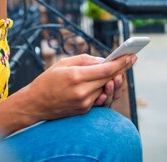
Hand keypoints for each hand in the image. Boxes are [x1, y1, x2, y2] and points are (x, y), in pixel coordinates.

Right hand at [21, 53, 135, 120]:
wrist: (35, 104)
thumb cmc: (47, 80)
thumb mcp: (63, 63)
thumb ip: (85, 60)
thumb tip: (103, 60)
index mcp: (76, 76)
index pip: (105, 69)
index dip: (120, 63)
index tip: (131, 56)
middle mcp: (82, 92)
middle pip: (109, 79)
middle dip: (122, 69)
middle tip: (132, 59)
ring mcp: (84, 103)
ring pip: (106, 88)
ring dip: (113, 78)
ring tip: (119, 69)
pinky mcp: (84, 110)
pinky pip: (99, 96)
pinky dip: (104, 88)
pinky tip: (108, 81)